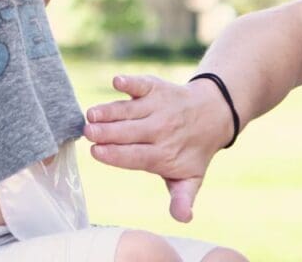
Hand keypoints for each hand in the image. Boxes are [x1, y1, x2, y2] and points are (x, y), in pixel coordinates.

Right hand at [83, 75, 233, 221]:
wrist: (213, 115)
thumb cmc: (193, 151)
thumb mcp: (191, 178)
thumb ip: (182, 198)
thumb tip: (184, 218)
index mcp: (164, 155)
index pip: (136, 156)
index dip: (115, 154)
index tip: (96, 152)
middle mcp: (161, 130)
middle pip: (130, 132)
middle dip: (107, 132)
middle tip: (88, 132)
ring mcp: (159, 107)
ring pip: (130, 110)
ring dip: (110, 111)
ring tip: (91, 114)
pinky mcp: (157, 89)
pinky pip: (142, 85)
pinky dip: (130, 83)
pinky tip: (117, 82)